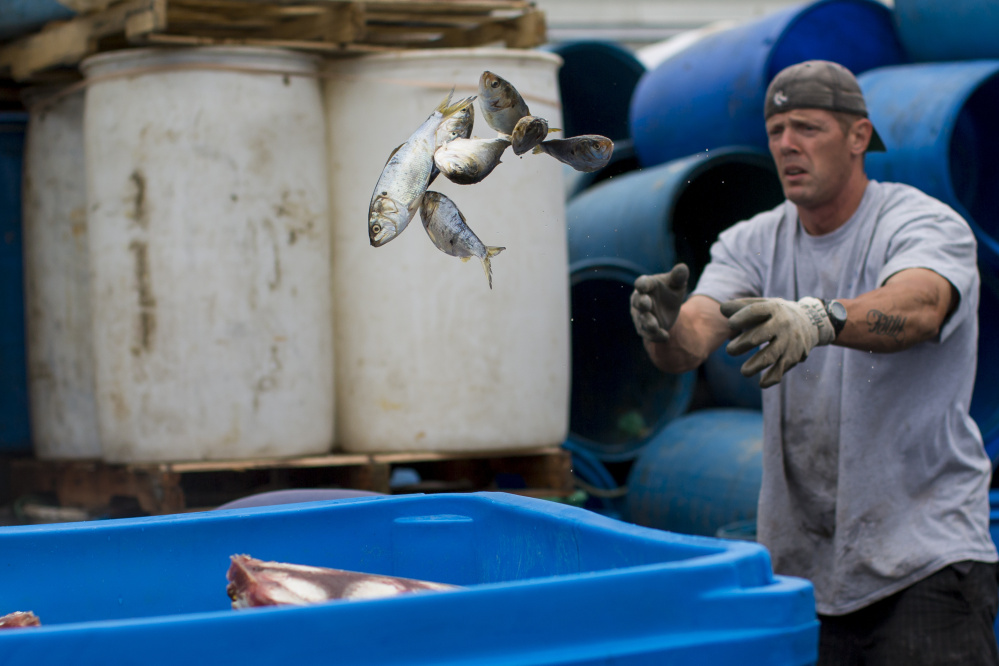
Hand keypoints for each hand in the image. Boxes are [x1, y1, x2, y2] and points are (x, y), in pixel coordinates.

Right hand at [630, 264, 688, 342]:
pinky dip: (655, 335)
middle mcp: (639, 299)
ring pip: (642, 319)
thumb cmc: (669, 291)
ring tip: (654, 326)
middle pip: (638, 302)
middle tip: (646, 304)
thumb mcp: (677, 284)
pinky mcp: (644, 328)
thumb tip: (683, 268)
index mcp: (646, 285)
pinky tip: (665, 336)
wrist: (668, 309)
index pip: (642, 283)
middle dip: (642, 303)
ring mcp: (640, 315)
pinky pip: (647, 333)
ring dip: (648, 322)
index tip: (643, 286)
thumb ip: (678, 276)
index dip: (642, 284)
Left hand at [720, 297, 834, 387]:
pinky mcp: (794, 356)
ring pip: (771, 355)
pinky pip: (782, 369)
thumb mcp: (763, 304)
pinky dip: (772, 378)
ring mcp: (789, 341)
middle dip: (742, 344)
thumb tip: (722, 309)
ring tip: (744, 372)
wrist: (811, 322)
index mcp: (773, 309)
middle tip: (729, 351)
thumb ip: (741, 307)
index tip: (730, 324)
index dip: (742, 317)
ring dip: (756, 365)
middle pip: (760, 335)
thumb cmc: (776, 314)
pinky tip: (761, 383)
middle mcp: (782, 324)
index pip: (755, 311)